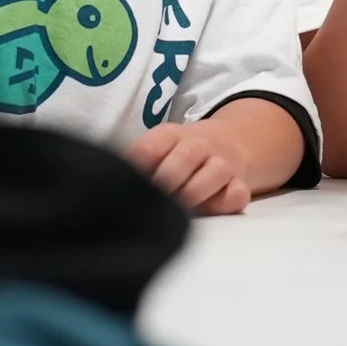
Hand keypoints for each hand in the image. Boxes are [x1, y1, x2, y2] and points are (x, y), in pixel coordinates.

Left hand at [126, 120, 251, 215]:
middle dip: (167, 183)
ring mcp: (222, 164)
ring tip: (179, 210)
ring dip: (193, 194)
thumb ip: (134, 163)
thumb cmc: (177, 156)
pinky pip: (237, 194)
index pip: (149, 148)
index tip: (129, 188)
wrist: (228, 143)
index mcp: (169, 135)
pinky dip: (224, 203)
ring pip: (214, 173)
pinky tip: (209, 208)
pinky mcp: (239, 184)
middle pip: (185, 157)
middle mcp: (198, 145)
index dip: (138, 170)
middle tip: (154, 203)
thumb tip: (107, 185)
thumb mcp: (155, 148)